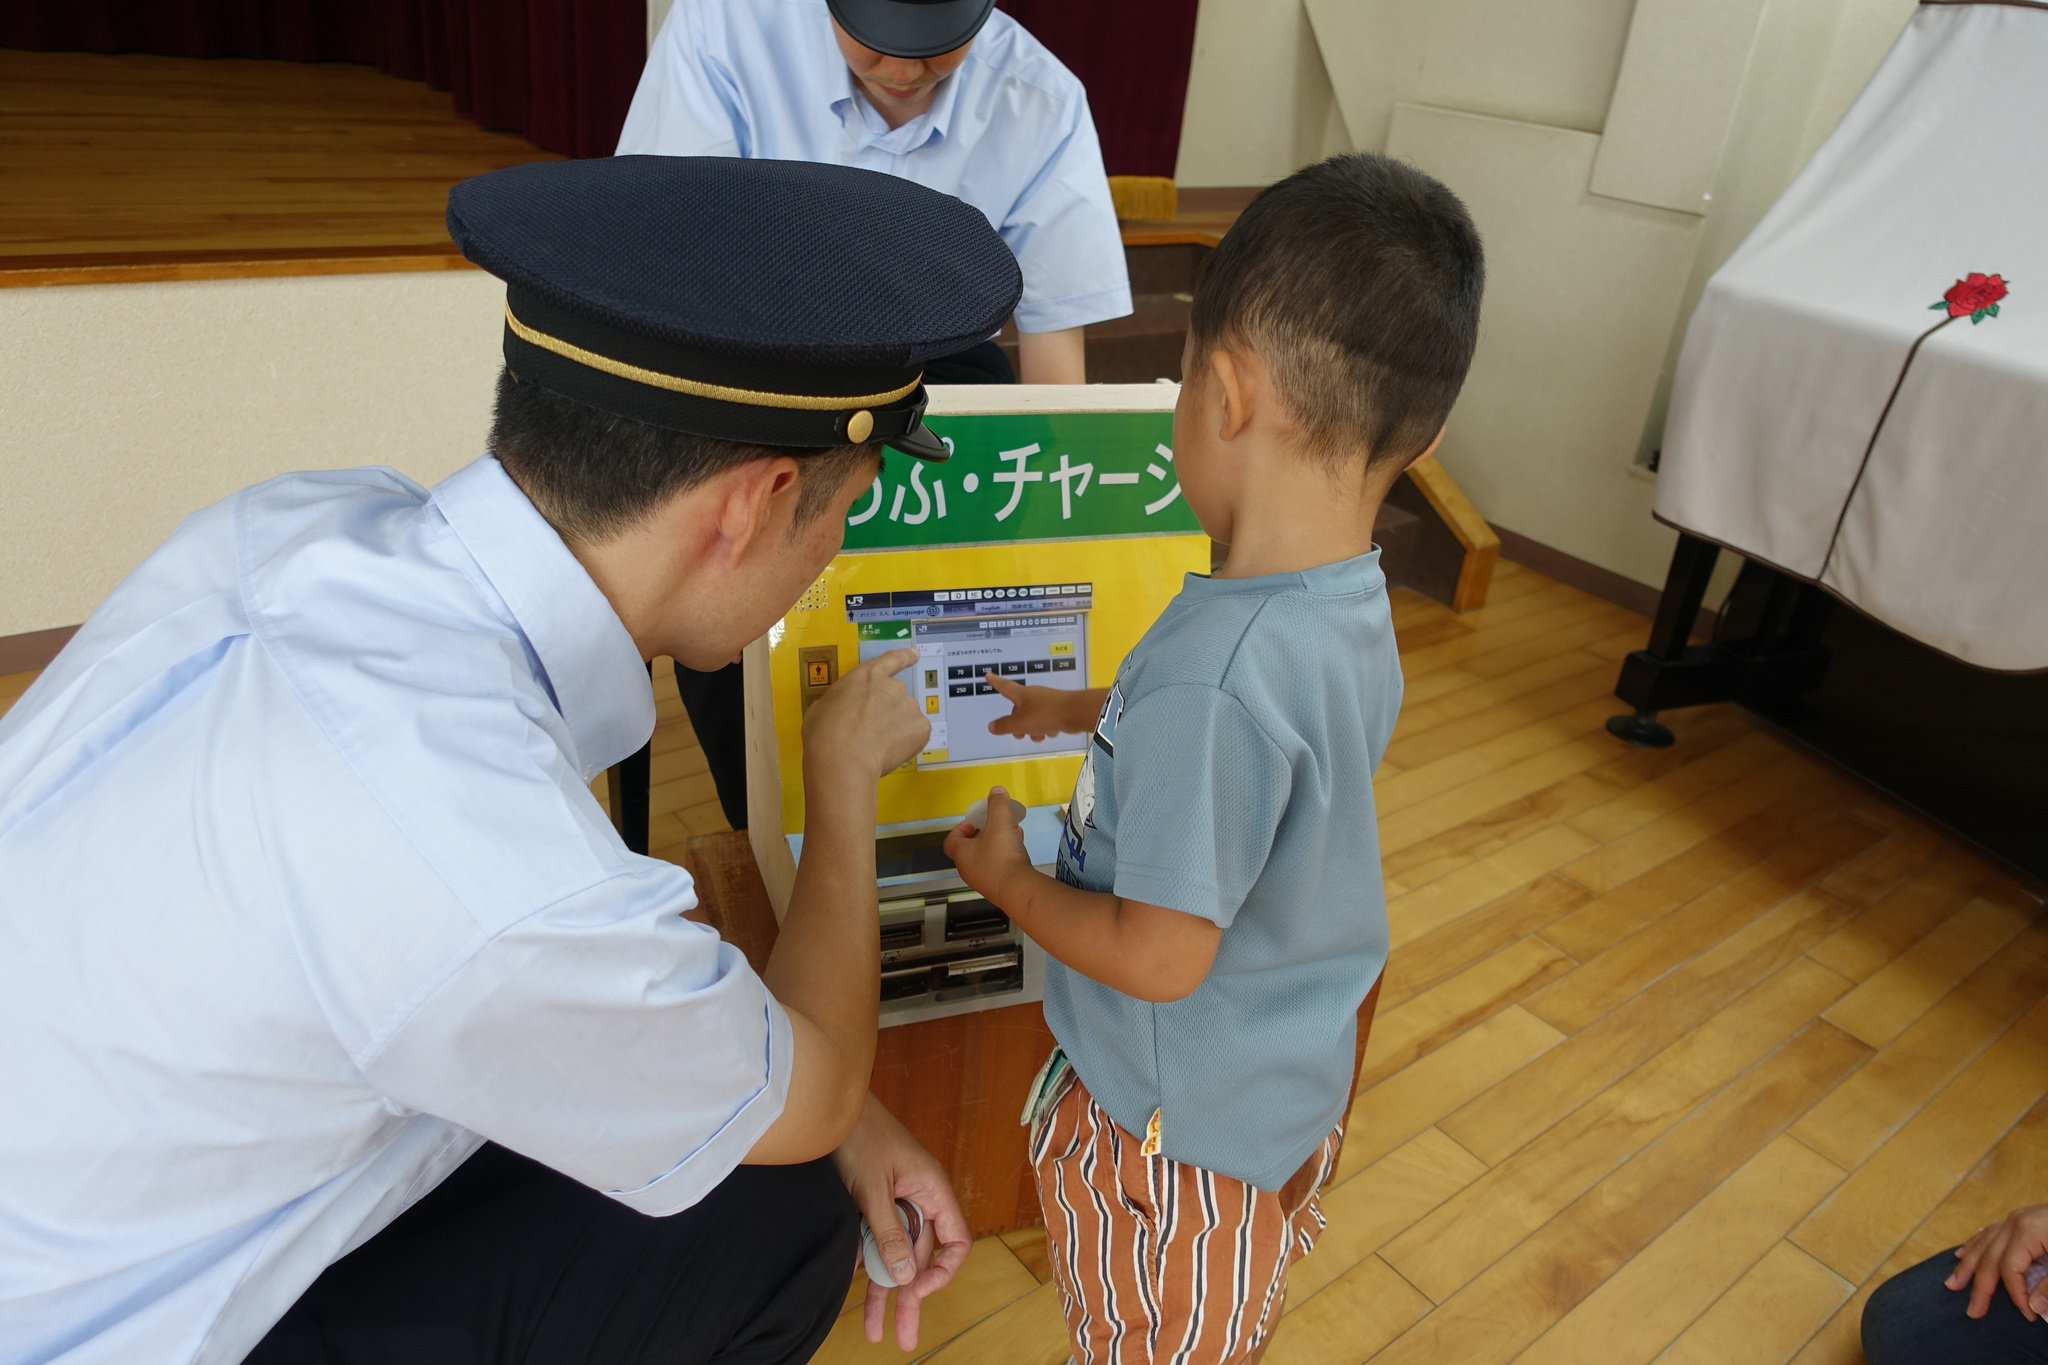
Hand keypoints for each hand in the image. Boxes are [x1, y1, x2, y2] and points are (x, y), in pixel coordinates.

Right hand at [802, 647, 929, 785]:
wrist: (843, 760)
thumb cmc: (824, 733)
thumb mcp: (822, 707)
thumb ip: (840, 701)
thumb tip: (842, 709)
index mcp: (868, 675)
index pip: (892, 659)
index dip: (905, 657)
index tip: (915, 655)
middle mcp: (893, 686)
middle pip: (896, 695)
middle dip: (887, 710)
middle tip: (871, 730)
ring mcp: (909, 706)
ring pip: (906, 716)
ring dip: (896, 727)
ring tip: (877, 745)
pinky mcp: (921, 728)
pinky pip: (916, 734)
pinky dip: (907, 742)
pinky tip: (889, 752)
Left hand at [832, 1096, 972, 1349]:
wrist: (828, 1107)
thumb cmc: (859, 1136)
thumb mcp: (872, 1188)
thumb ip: (889, 1233)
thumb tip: (909, 1277)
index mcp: (932, 1191)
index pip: (955, 1243)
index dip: (943, 1272)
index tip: (918, 1291)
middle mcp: (919, 1201)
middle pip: (921, 1259)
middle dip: (911, 1299)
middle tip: (901, 1338)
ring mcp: (896, 1203)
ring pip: (896, 1256)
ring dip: (885, 1291)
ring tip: (874, 1332)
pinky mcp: (872, 1204)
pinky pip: (875, 1243)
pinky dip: (867, 1266)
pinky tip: (856, 1290)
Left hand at [944, 785, 1035, 903]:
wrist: (1018, 889)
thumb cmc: (1002, 856)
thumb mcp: (1000, 823)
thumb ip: (997, 805)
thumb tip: (996, 791)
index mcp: (962, 854)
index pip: (952, 840)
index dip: (961, 828)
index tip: (975, 821)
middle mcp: (969, 870)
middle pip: (970, 849)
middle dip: (983, 835)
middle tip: (995, 825)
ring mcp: (983, 881)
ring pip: (986, 858)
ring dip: (997, 845)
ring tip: (1012, 833)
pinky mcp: (998, 888)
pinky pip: (998, 868)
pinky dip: (1006, 857)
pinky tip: (1019, 848)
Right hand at [985, 674, 1086, 740]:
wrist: (1075, 713)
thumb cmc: (1045, 714)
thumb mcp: (1020, 723)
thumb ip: (1005, 726)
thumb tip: (991, 727)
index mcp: (1021, 695)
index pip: (1004, 686)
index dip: (995, 682)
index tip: (988, 675)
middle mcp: (1033, 695)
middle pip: (1018, 709)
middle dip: (1018, 724)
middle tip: (1020, 734)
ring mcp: (1046, 702)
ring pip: (1033, 717)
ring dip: (1033, 729)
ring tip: (1039, 735)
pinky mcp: (1057, 709)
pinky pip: (1046, 719)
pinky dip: (1046, 727)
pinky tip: (1052, 732)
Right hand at [1948, 1203, 2047, 1318]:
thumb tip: (2034, 1308)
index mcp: (2027, 1231)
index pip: (2010, 1269)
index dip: (2016, 1295)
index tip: (2027, 1316)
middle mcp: (2015, 1222)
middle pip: (1991, 1257)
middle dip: (1980, 1286)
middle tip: (1972, 1311)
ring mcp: (2016, 1218)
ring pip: (1985, 1243)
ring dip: (1969, 1265)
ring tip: (1953, 1283)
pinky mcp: (2023, 1217)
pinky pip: (1992, 1231)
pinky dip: (1977, 1243)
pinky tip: (1965, 1251)